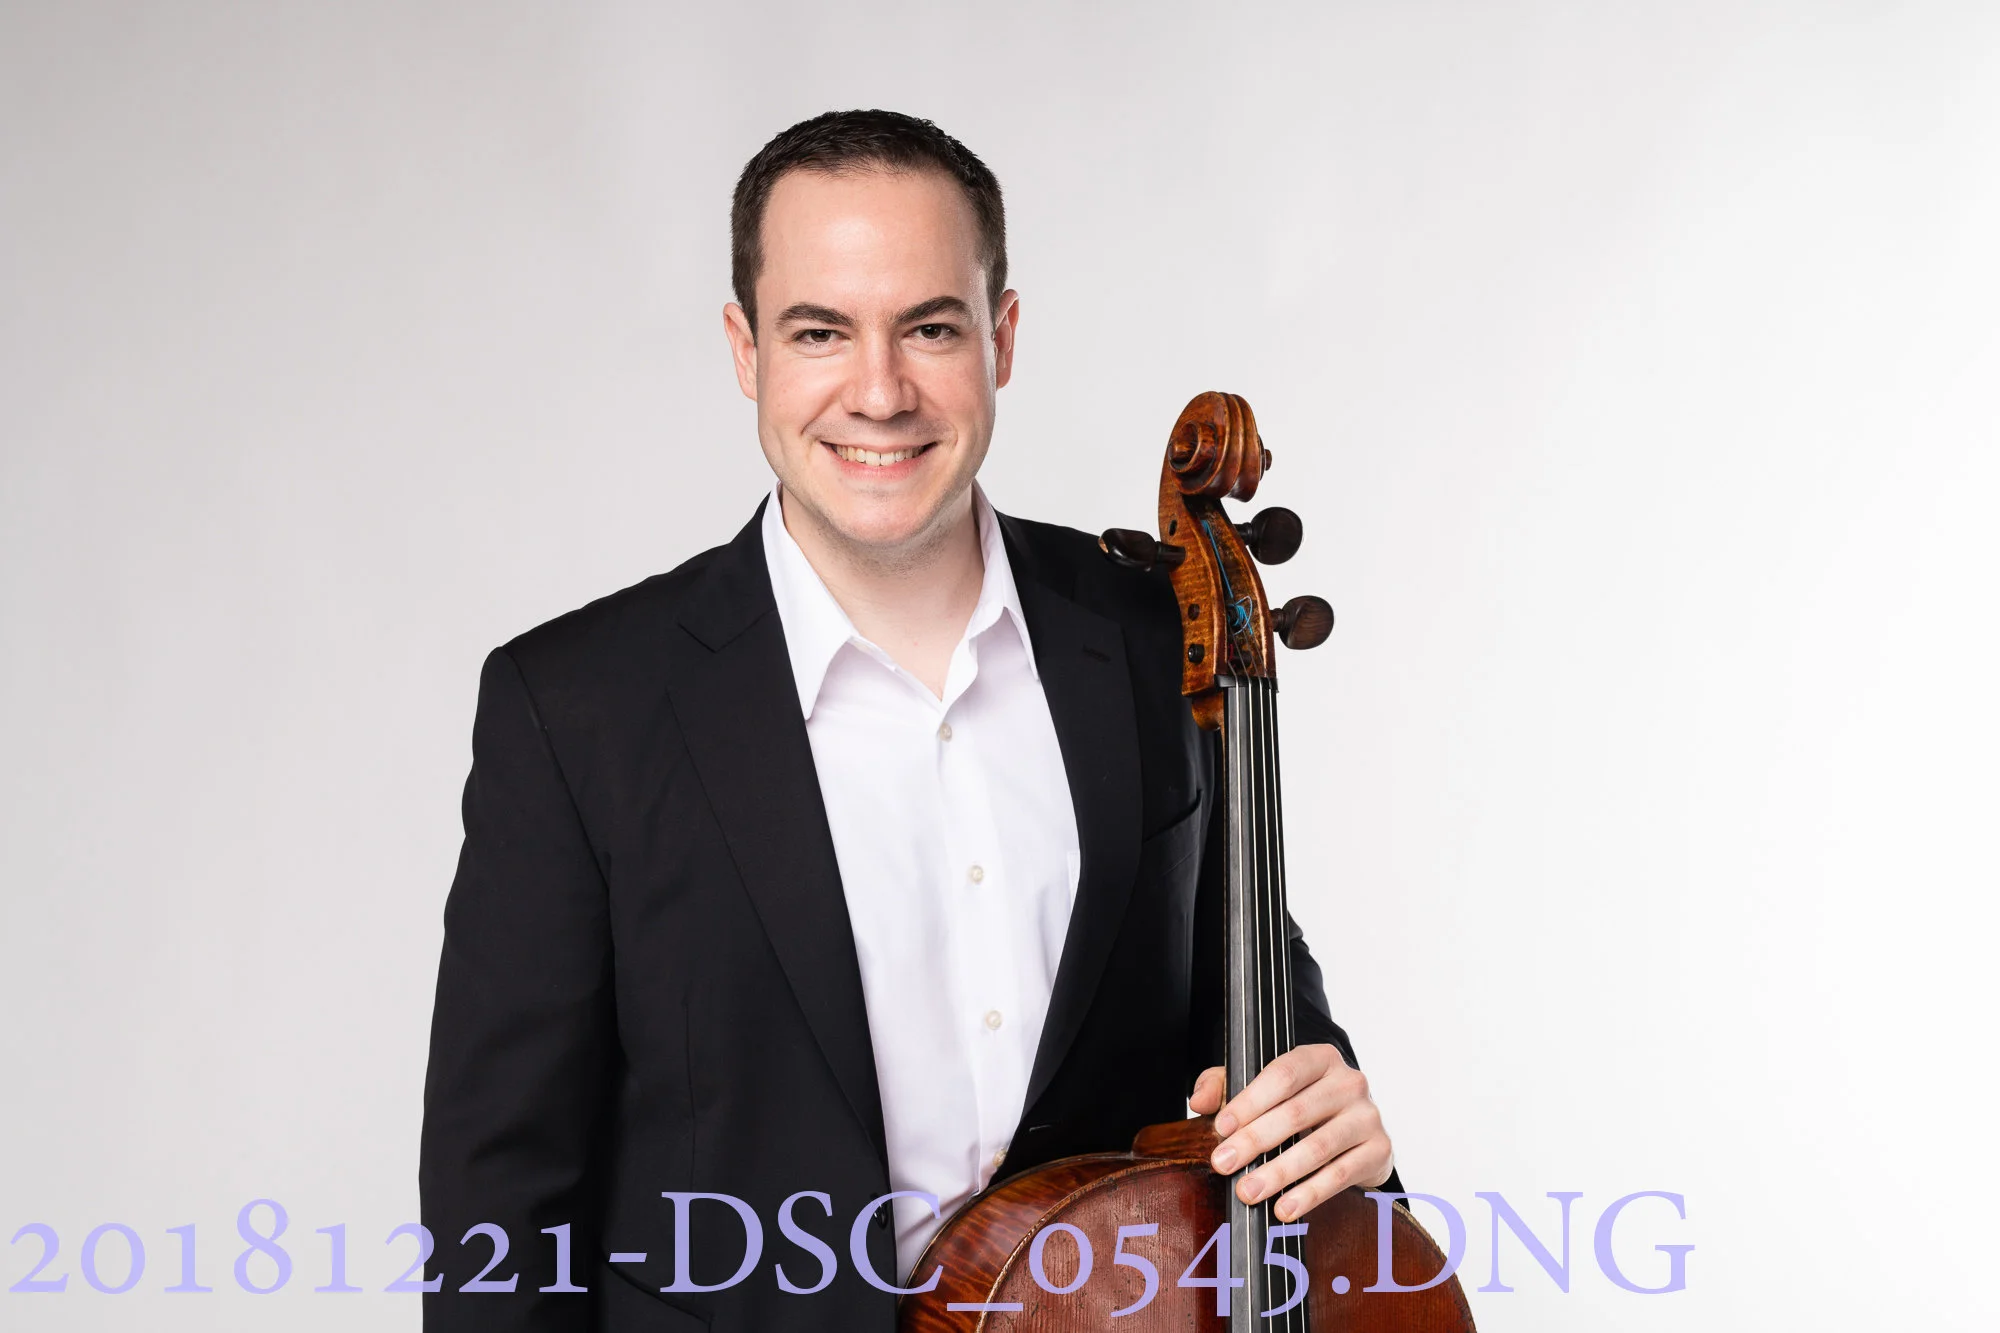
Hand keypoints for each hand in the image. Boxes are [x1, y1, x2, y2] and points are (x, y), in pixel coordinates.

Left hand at [1187, 1044, 1393, 1221]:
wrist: (1358, 1134)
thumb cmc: (1302, 1107)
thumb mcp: (1263, 1089)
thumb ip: (1224, 1086)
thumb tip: (1199, 1101)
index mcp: (1319, 1058)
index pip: (1282, 1074)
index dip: (1249, 1101)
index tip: (1220, 1127)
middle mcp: (1349, 1081)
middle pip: (1296, 1113)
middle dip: (1254, 1142)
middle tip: (1223, 1165)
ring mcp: (1368, 1115)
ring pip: (1318, 1147)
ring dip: (1278, 1173)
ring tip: (1248, 1192)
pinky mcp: (1379, 1150)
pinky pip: (1340, 1175)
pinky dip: (1309, 1194)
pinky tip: (1284, 1209)